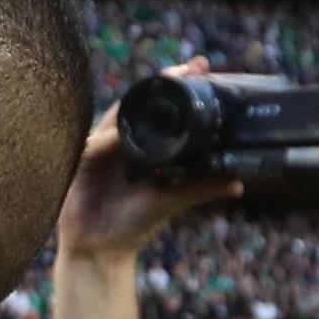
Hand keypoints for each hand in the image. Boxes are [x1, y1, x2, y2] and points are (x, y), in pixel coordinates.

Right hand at [58, 55, 244, 262]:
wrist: (100, 252)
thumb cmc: (132, 225)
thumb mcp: (172, 200)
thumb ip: (201, 188)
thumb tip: (238, 184)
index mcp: (140, 147)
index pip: (159, 108)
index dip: (176, 86)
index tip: (201, 67)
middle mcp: (119, 143)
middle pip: (139, 103)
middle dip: (161, 83)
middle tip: (188, 66)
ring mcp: (99, 151)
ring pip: (116, 118)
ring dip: (136, 103)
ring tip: (160, 86)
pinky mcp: (80, 165)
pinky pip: (95, 148)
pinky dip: (107, 143)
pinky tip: (119, 139)